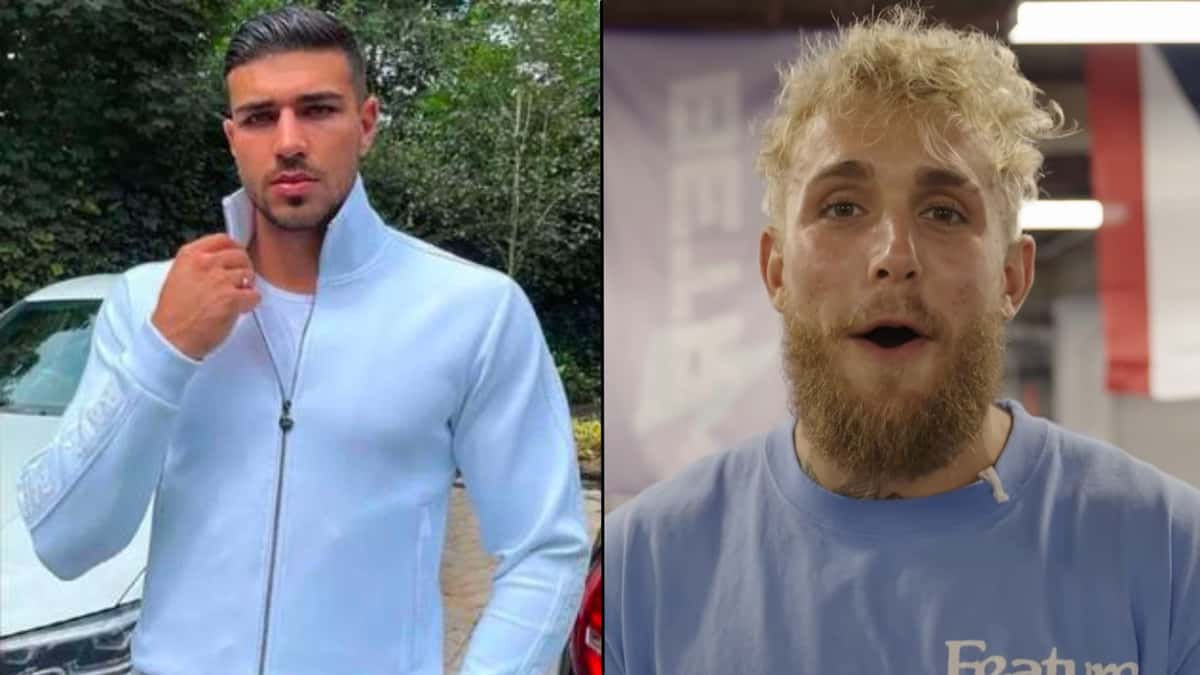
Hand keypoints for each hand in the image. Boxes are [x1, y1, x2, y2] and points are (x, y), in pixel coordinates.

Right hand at [151, 234, 259, 360]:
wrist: (170, 338)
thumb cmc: (174, 313)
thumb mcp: (178, 276)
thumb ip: (199, 264)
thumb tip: (222, 261)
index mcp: (190, 255)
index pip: (223, 240)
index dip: (234, 249)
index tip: (236, 259)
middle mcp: (205, 264)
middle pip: (240, 255)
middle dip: (243, 269)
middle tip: (239, 283)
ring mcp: (219, 280)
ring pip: (249, 275)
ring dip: (246, 287)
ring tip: (234, 299)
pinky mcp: (231, 298)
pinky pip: (254, 295)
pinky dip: (251, 303)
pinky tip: (238, 309)